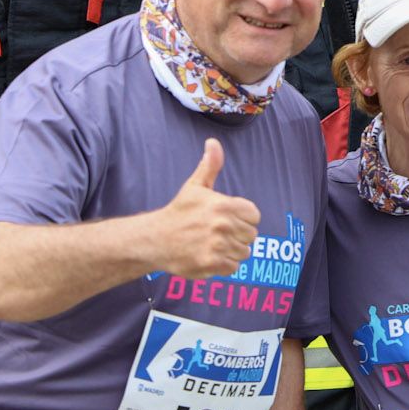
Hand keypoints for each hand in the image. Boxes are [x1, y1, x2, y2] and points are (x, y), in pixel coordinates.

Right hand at [155, 139, 261, 277]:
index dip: (242, 218)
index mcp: (224, 205)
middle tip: (216, 233)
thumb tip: (213, 142)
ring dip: (231, 250)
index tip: (226, 218)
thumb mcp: (195, 186)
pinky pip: (234, 267)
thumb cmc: (179, 212)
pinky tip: (209, 256)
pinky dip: (224, 264)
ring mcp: (218, 246)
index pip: (254, 216)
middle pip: (251, 235)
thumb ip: (210, 166)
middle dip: (237, 235)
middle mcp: (223, 225)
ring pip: (244, 252)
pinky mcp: (212, 264)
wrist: (154, 239)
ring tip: (212, 244)